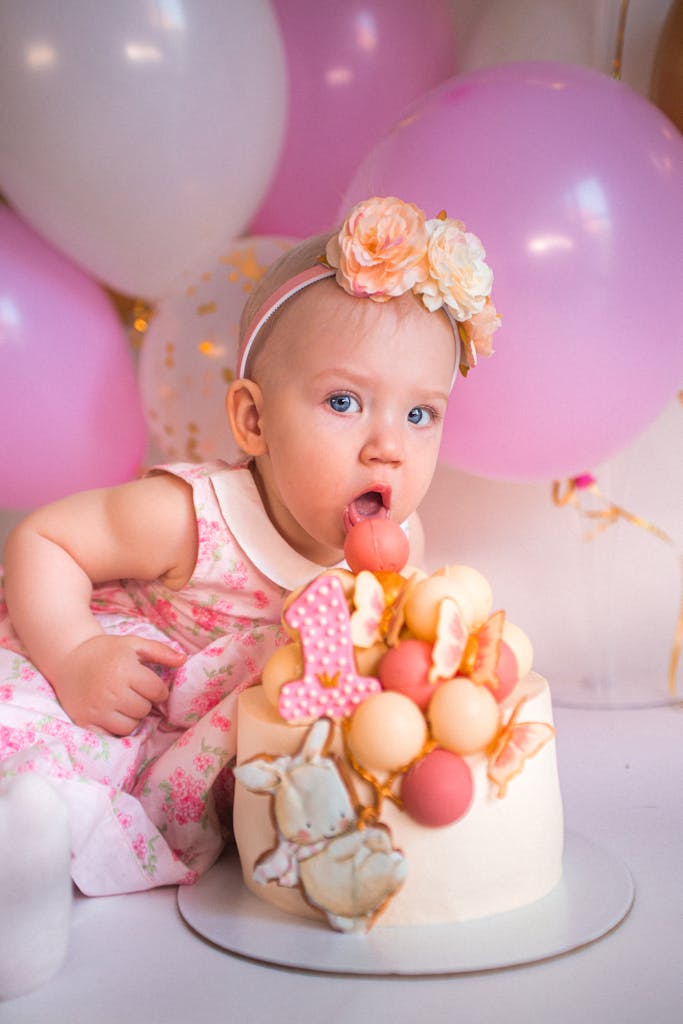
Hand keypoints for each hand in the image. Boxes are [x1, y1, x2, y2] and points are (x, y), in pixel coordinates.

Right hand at [51, 634, 185, 735]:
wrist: (69, 658)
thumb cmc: (106, 651)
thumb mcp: (133, 644)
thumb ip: (160, 651)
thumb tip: (184, 660)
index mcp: (124, 669)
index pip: (157, 691)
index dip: (157, 690)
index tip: (148, 685)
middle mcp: (110, 691)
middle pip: (144, 710)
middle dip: (143, 702)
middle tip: (131, 692)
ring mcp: (96, 709)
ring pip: (130, 726)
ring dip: (131, 716)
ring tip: (121, 702)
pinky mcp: (85, 722)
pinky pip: (112, 735)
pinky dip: (115, 727)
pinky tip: (111, 713)